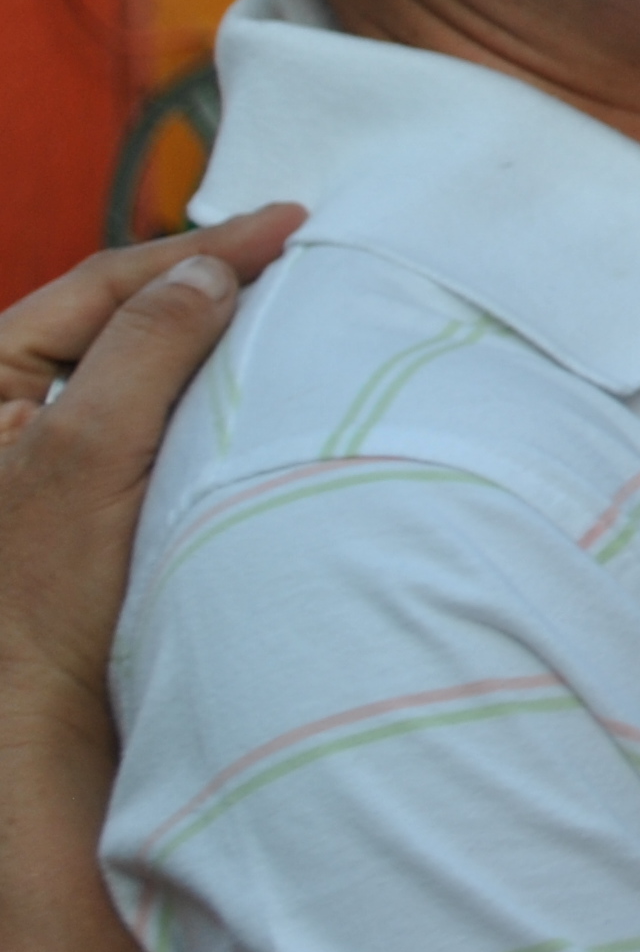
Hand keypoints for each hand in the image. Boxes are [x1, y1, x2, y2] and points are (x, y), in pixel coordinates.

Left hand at [0, 209, 303, 743]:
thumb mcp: (88, 455)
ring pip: (145, 362)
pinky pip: (160, 414)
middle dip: (210, 278)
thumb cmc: (41, 602)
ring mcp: (50, 456)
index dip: (200, 247)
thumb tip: (209, 268)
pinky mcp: (91, 497)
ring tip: (290, 303)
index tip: (290, 221)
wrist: (38, 730)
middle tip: (298, 251)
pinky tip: (263, 382)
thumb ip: (144, 348)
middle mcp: (11, 411)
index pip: (100, 283)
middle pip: (124, 314)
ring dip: (217, 332)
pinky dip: (215, 389)